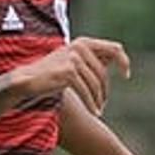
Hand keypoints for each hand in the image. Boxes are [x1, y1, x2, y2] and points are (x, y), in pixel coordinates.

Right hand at [11, 36, 129, 116]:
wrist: (28, 80)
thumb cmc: (52, 73)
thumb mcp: (73, 61)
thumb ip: (92, 58)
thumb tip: (116, 58)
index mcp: (84, 42)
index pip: (114, 48)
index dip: (124, 62)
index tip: (126, 75)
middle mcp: (80, 46)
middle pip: (103, 72)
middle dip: (105, 90)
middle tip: (104, 103)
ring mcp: (74, 58)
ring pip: (96, 84)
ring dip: (99, 99)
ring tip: (99, 110)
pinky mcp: (68, 72)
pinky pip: (87, 91)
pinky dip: (92, 103)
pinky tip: (95, 112)